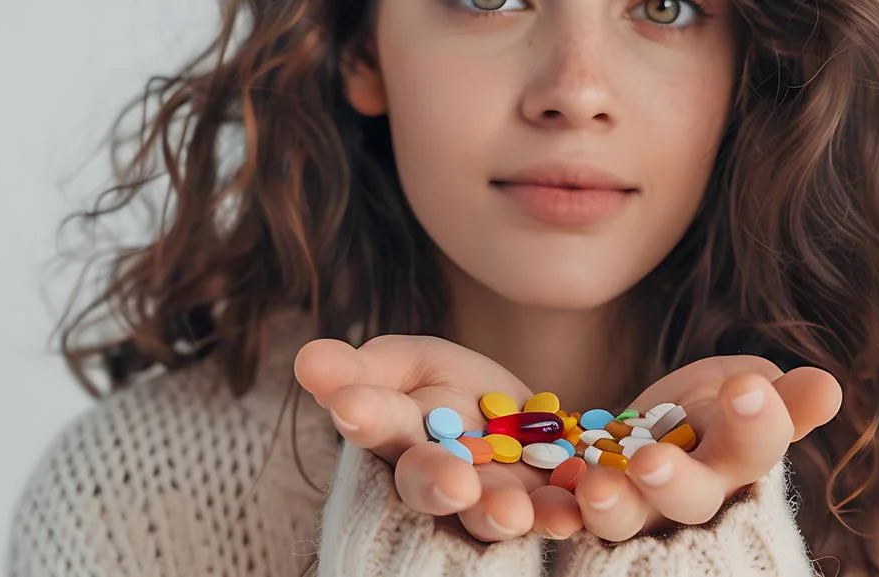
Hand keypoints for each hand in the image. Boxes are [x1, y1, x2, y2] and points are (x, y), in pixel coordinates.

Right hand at [293, 335, 586, 542]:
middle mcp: (437, 480)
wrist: (520, 427)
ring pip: (486, 513)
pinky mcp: (541, 512)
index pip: (377, 422)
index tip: (351, 405)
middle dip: (438, 482)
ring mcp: (488, 503)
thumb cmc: (447, 393)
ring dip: (498, 513)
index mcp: (397, 434)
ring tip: (512, 512)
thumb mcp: (409, 364)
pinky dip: (561, 517)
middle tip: (452, 483)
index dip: (364, 414)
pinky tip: (571, 515)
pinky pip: (550, 518)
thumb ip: (364, 369)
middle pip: (427, 485)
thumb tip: (307, 360)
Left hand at [533, 356, 841, 542]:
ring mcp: (638, 509)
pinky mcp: (585, 509)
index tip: (746, 388)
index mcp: (740, 457)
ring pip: (627, 518)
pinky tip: (549, 501)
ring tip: (593, 484)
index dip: (758, 422)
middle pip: (691, 499)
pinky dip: (558, 513)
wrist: (654, 433)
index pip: (758, 445)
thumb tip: (827, 387)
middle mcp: (693, 496)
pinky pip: (568, 516)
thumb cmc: (713, 409)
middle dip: (675, 481)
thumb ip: (785, 398)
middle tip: (653, 462)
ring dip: (611, 506)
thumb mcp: (747, 388)